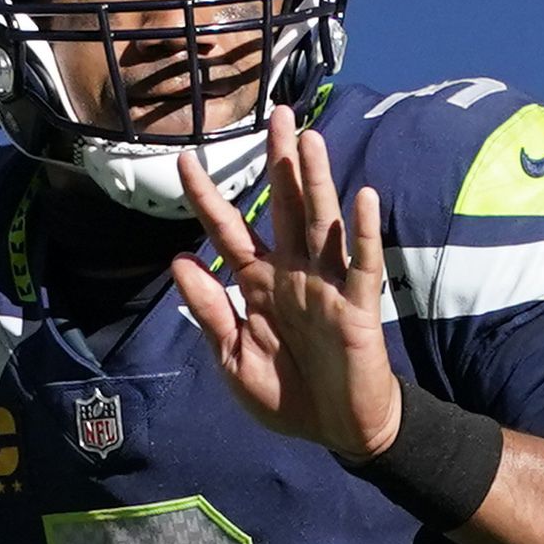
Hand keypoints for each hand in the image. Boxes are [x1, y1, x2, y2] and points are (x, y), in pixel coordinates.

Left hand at [166, 105, 402, 462]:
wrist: (337, 430)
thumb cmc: (287, 395)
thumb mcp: (233, 360)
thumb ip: (209, 311)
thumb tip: (180, 261)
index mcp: (257, 284)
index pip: (229, 230)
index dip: (207, 198)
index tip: (184, 160)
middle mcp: (293, 274)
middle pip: (284, 207)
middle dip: (279, 162)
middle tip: (278, 113)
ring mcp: (328, 286)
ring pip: (322, 224)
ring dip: (317, 183)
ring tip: (310, 141)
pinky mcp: (359, 307)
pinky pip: (363, 266)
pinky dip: (363, 234)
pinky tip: (362, 199)